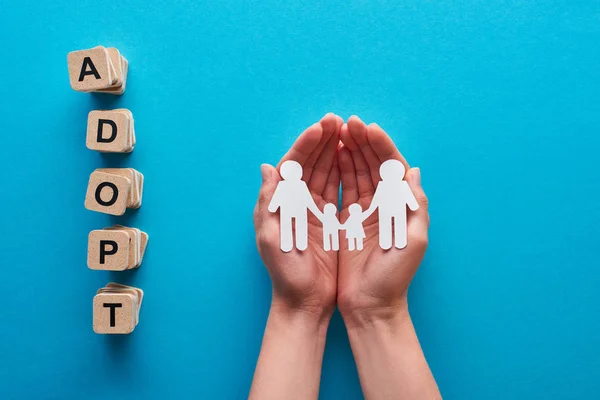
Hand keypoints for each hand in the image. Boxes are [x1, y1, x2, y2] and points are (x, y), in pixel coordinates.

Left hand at [254, 113, 342, 318]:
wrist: (306, 301)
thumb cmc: (286, 272)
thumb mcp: (271, 237)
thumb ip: (269, 202)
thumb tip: (267, 167)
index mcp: (281, 201)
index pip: (295, 163)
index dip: (308, 143)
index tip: (323, 126)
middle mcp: (297, 200)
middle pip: (312, 162)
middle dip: (324, 139)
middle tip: (339, 119)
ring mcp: (314, 208)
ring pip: (326, 171)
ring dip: (336, 149)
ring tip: (349, 130)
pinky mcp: (331, 219)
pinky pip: (339, 188)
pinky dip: (346, 171)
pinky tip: (354, 157)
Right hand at [337, 116, 429, 325]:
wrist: (369, 305)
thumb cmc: (393, 277)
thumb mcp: (412, 242)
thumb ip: (415, 206)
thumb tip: (414, 171)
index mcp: (401, 206)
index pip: (391, 166)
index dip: (381, 145)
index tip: (367, 128)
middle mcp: (384, 203)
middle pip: (373, 164)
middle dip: (362, 141)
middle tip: (347, 122)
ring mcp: (364, 210)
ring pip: (357, 171)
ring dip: (349, 150)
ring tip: (337, 130)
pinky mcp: (346, 219)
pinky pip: (342, 188)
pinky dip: (338, 170)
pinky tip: (332, 155)